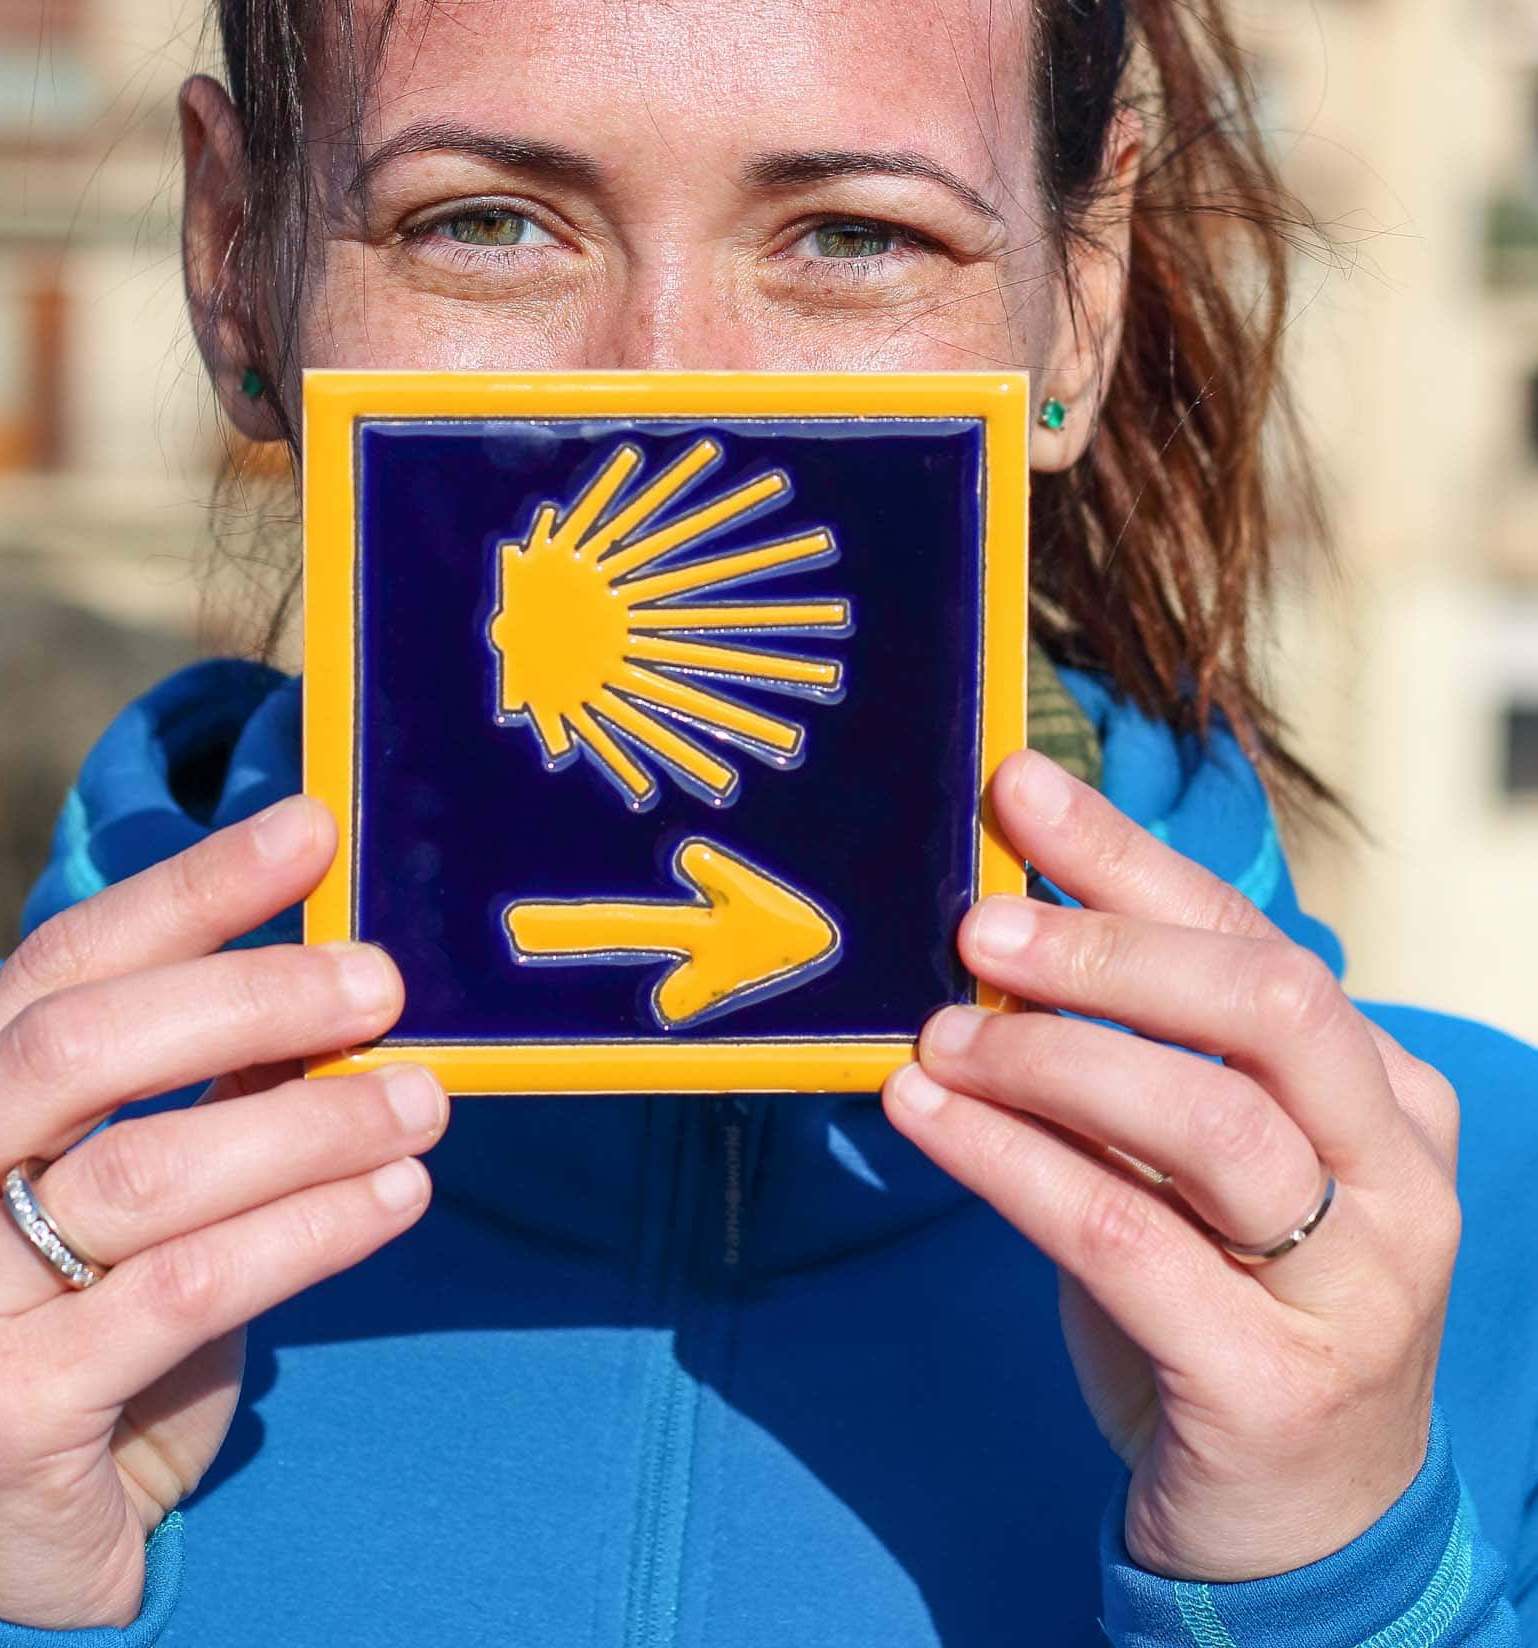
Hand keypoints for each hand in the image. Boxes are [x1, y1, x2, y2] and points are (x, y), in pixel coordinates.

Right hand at [0, 794, 446, 1627]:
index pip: (59, 966)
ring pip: (142, 1172)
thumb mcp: (118, 1211)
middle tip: (381, 981)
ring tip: (422, 1101)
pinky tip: (392, 1198)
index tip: (311, 830)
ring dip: (308, 1121)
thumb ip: (193, 1104)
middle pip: (80, 1045)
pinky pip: (180, 1294)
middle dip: (249, 993)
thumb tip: (332, 990)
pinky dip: (306, 1233)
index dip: (190, 889)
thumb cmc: (72, 1357)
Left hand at [883, 749, 1460, 1583]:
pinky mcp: (1274, 1383)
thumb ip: (1130, 1052)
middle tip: (976, 923)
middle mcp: (1398, 1179)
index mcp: (1387, 1096)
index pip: (1257, 940)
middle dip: (1111, 945)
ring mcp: (1356, 1289)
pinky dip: (1009, 1162)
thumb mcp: (1190, 1164)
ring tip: (939, 1032)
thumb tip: (996, 913)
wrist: (1291, 1535)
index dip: (1131, 857)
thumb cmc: (1222, 1306)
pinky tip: (926, 1113)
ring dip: (1053, 1057)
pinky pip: (1126, 1239)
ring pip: (1208, 1122)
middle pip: (1268, 1006)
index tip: (1016, 789)